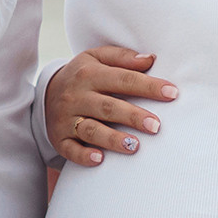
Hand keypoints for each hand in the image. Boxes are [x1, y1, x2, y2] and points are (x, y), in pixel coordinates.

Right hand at [45, 45, 175, 166]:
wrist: (46, 93)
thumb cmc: (82, 75)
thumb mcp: (96, 57)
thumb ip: (122, 57)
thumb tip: (150, 59)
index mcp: (89, 74)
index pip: (123, 79)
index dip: (148, 86)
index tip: (172, 93)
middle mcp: (77, 96)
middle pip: (108, 107)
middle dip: (133, 116)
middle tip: (156, 126)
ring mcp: (67, 119)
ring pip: (91, 129)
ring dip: (112, 139)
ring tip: (135, 146)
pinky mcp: (60, 138)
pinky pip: (70, 149)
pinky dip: (84, 155)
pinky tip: (100, 159)